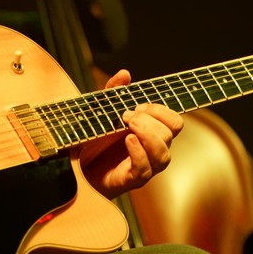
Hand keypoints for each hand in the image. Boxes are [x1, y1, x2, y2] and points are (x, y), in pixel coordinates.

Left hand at [81, 69, 183, 198]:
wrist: (78, 165)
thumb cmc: (96, 139)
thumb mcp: (103, 110)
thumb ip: (113, 92)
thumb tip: (125, 74)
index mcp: (152, 133)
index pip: (174, 121)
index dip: (160, 110)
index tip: (137, 106)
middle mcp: (153, 150)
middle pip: (169, 134)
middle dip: (149, 120)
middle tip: (126, 116)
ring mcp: (145, 166)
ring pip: (163, 154)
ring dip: (147, 135)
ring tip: (127, 125)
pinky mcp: (132, 179)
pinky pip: (144, 168)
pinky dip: (138, 152)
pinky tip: (127, 139)